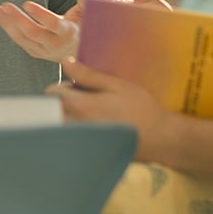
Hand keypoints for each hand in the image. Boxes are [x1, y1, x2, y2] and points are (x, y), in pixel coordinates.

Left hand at [0, 0, 100, 61]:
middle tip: (6, 5)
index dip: (39, 14)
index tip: (26, 3)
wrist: (81, 53)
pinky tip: (1, 15)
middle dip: (18, 19)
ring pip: (22, 38)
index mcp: (68, 33)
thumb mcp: (87, 12)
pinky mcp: (35, 52)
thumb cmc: (84, 27)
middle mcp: (55, 45)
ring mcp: (44, 51)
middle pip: (33, 33)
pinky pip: (19, 40)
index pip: (52, 24)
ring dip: (8, 23)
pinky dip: (8, 28)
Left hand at [49, 57, 172, 162]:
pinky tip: (100, 125)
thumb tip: (65, 63)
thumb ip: (88, 75)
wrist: (159, 138)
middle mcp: (76, 126)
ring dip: (72, 114)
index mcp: (81, 107)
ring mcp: (81, 141)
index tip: (78, 84)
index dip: (63, 85)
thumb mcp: (116, 85)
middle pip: (55, 110)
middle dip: (66, 101)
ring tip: (95, 111)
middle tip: (88, 97)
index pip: (53, 94)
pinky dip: (80, 128)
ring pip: (64, 123)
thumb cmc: (140, 109)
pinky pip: (74, 136)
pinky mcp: (88, 150)